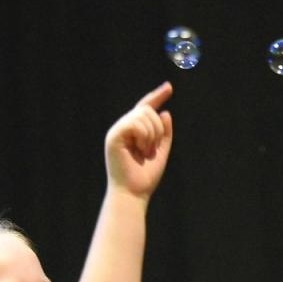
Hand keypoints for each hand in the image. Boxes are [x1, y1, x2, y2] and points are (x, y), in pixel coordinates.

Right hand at [105, 83, 173, 197]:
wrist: (133, 193)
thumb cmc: (145, 177)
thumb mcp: (161, 152)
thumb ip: (164, 133)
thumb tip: (165, 112)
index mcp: (133, 132)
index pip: (145, 108)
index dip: (157, 96)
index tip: (169, 87)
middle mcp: (123, 128)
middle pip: (147, 110)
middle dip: (158, 128)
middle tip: (153, 149)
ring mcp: (117, 131)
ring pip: (143, 115)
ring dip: (152, 134)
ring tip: (146, 152)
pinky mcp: (113, 137)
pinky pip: (134, 123)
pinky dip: (144, 136)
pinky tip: (141, 149)